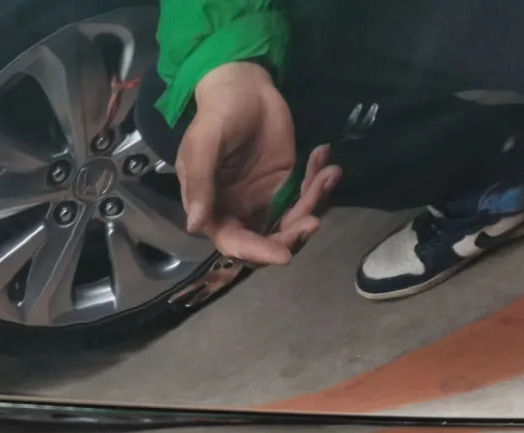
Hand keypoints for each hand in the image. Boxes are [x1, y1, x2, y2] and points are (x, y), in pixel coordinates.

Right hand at [177, 62, 341, 264]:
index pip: (233, 242)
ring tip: (327, 173)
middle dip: (293, 234)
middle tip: (314, 217)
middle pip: (268, 240)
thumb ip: (200, 184)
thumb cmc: (218, 114)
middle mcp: (238, 211)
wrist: (244, 86)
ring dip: (314, 205)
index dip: (257, 252)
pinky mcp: (286, 185)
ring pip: (292, 222)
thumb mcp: (204, 145)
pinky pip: (306, 198)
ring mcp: (264, 200)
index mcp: (212, 208)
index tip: (284, 255)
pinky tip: (325, 160)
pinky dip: (320, 185)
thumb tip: (195, 225)